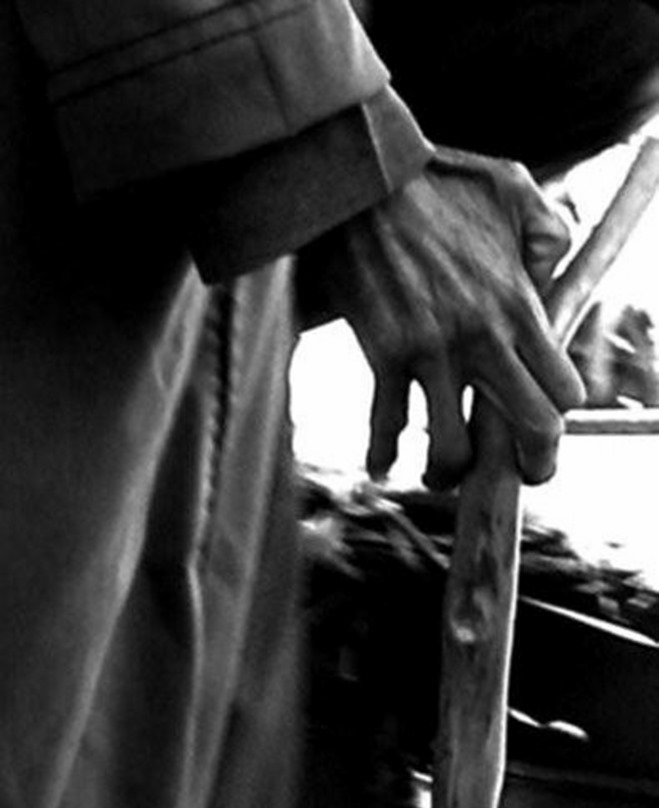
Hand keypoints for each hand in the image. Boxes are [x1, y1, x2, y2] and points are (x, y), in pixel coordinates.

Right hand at [301, 149, 585, 486]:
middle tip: (511, 476)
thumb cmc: (437, 180)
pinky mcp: (383, 354)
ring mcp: (432, 351)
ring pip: (453, 450)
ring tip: (439, 473)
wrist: (363, 178)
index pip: (564, 391)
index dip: (557, 416)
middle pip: (530, 429)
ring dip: (447, 472)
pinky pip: (384, 425)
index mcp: (519, 304)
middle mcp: (482, 337)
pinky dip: (382, 455)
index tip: (538, 424)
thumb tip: (553, 267)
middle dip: (528, 465)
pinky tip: (381, 464)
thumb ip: (548, 233)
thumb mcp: (514, 189)